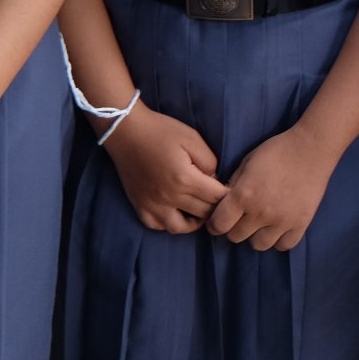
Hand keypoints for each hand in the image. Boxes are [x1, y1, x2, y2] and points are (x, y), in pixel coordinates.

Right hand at [103, 105, 226, 234]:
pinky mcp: (139, 206)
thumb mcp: (192, 138)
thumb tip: (215, 179)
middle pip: (203, 213)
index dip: (228, 194)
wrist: (126, 131)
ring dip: (194, 221)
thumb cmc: (161, 131)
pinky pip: (157, 226)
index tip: (232, 190)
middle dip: (216, 208)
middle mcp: (169, 197)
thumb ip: (209, 161)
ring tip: (200, 210)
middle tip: (220, 199)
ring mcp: (152, 205)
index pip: (216, 197)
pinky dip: (169, 224)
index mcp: (184, 179)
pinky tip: (176, 212)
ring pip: (180, 228)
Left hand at [206, 124, 337, 251]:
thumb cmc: (277, 151)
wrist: (311, 149)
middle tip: (241, 217)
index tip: (219, 221)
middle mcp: (260, 213)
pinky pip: (283, 245)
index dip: (215, 224)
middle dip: (234, 227)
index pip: (219, 225)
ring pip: (258, 245)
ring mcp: (282, 221)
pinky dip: (279, 239)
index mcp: (243, 195)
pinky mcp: (301, 224)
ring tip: (261, 223)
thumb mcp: (247, 162)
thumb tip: (224, 203)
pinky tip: (279, 227)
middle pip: (236, 237)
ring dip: (256, 235)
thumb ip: (233, 184)